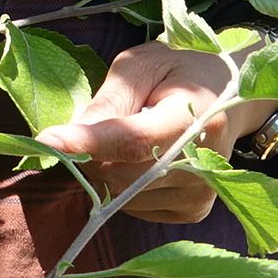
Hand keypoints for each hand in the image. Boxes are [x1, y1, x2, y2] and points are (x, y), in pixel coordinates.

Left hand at [35, 43, 277, 224]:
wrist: (231, 95)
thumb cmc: (180, 70)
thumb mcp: (143, 65)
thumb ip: (110, 100)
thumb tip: (73, 137)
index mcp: (195, 118)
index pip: (134, 140)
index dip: (88, 143)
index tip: (46, 140)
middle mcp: (203, 166)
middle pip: (119, 174)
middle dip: (90, 153)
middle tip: (96, 122)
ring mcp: (199, 195)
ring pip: (120, 195)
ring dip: (104, 168)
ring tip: (129, 134)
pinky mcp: (191, 212)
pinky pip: (132, 206)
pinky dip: (121, 183)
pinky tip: (140, 157)